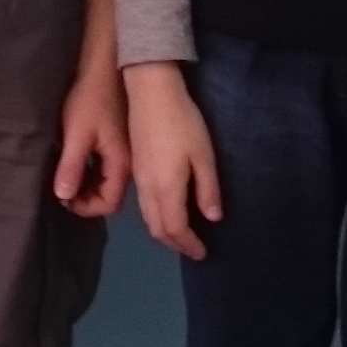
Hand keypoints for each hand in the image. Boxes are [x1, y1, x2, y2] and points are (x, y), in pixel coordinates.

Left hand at [52, 56, 131, 218]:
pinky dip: (91, 171)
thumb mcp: (76, 134)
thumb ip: (71, 167)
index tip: (64, 200)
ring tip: (64, 178)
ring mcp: (127, 151)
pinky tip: (74, 162)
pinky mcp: (120, 140)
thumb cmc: (90, 99)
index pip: (109, 203)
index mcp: (122, 163)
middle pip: (110, 194)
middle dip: (85, 198)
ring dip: (86, 184)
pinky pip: (107, 166)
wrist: (106, 66)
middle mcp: (130, 162)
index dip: (86, 208)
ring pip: (107, 180)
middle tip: (61, 190)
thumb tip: (64, 198)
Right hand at [122, 62, 220, 259]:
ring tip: (181, 234)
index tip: (203, 253)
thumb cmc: (182, 123)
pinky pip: (143, 205)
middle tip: (192, 249)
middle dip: (174, 243)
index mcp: (165, 188)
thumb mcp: (203, 156)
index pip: (175, 228)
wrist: (150, 93)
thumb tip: (211, 218)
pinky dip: (156, 216)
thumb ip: (207, 190)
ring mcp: (138, 179)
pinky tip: (168, 209)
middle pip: (157, 228)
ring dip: (163, 231)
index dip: (189, 244)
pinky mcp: (135, 168)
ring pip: (147, 217)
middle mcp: (147, 189)